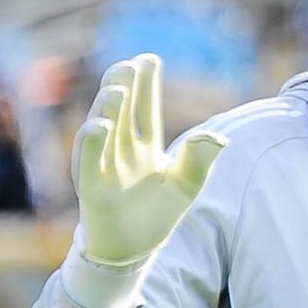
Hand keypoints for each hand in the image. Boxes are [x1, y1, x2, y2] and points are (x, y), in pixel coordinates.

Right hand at [73, 54, 225, 265]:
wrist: (134, 250)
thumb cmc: (157, 213)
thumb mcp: (187, 185)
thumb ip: (200, 159)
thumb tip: (218, 137)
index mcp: (143, 146)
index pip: (145, 109)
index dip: (146, 84)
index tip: (149, 58)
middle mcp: (120, 151)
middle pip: (121, 112)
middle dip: (124, 86)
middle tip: (130, 63)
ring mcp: (104, 167)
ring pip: (103, 131)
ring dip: (108, 108)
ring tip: (119, 88)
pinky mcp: (92, 188)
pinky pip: (89, 161)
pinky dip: (92, 143)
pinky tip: (101, 125)